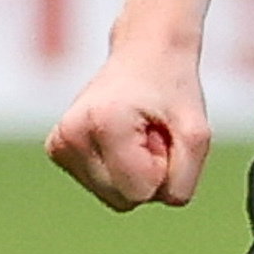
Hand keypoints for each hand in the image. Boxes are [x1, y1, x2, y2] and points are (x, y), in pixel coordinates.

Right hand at [45, 37, 211, 211]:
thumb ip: (183, 180)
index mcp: (103, 123)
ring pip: (112, 197)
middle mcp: (71, 134)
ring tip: (136, 133)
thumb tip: (151, 200)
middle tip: (150, 133)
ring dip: (133, 171)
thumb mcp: (197, 135)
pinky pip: (100, 186)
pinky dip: (117, 168)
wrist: (145, 53)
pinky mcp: (56, 149)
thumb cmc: (173, 88)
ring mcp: (58, 143)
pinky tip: (119, 136)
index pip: (140, 193)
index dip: (162, 168)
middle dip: (147, 172)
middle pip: (123, 200)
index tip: (160, 133)